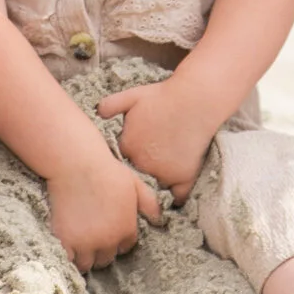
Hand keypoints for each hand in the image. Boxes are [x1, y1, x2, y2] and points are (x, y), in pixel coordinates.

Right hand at [46, 148, 160, 271]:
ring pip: (86, 264)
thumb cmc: (107, 170)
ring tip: (78, 244)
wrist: (78, 163)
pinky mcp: (65, 241)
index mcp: (126, 228)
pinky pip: (68, 261)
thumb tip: (160, 221)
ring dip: (84, 257)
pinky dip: (68, 256)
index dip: (117, 240)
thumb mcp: (136, 184)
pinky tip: (66, 245)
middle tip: (92, 238)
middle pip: (106, 259)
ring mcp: (86, 242)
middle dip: (101, 251)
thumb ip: (150, 204)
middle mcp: (108, 240)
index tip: (108, 231)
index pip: (125, 247)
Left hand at [97, 76, 220, 204]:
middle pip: (137, 174)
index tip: (137, 150)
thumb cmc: (164, 97)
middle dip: (142, 169)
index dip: (130, 155)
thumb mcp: (133, 96)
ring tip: (164, 174)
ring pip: (155, 187)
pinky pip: (178, 197)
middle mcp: (142, 163)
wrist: (195, 100)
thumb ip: (111, 104)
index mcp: (127, 146)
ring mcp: (163, 172)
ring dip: (157, 183)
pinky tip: (176, 193)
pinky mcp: (184, 177)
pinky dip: (177, 198)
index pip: (122, 160)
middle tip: (153, 159)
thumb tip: (98, 113)